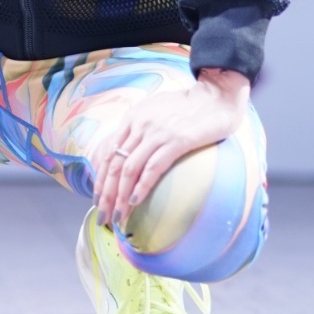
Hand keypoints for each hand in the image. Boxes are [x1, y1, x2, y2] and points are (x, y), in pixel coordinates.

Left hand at [93, 69, 249, 230]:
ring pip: (129, 169)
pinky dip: (142, 186)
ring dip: (121, 196)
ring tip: (118, 216)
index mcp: (132, 118)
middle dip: (106, 194)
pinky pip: (153, 167)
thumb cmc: (187, 106)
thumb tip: (125, 151)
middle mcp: (139, 125)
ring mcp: (157, 133)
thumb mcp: (154, 111)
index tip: (97, 200)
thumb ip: (138, 128)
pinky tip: (136, 201)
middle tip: (103, 216)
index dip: (100, 180)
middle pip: (114, 165)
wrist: (215, 96)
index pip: (108, 154)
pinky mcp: (177, 141)